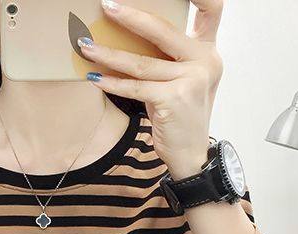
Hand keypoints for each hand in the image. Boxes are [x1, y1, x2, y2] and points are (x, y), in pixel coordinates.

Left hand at [79, 0, 223, 178]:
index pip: (212, 10)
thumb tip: (126, 37)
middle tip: (105, 6)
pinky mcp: (174, 99)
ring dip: (109, 54)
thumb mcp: (180, 81)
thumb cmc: (180, 117)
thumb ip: (167, 58)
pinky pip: (135, 87)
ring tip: (85, 47)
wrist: (191, 155)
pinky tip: (95, 78)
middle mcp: (205, 61)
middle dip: (130, 16)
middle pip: (162, 29)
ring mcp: (192, 80)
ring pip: (141, 62)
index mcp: (208, 51)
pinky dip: (112, 83)